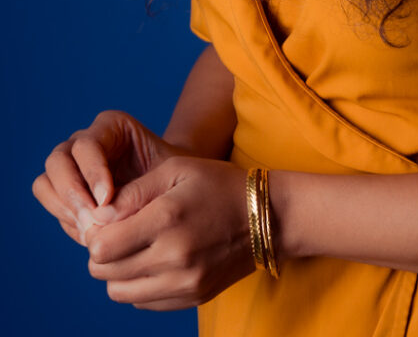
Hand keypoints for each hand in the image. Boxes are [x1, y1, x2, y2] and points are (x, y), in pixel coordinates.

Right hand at [32, 110, 176, 244]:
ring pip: (46, 182)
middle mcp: (84, 142)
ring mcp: (71, 166)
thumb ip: (139, 187)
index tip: (106, 199)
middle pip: (58, 161)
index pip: (86, 146)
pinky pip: (51, 203)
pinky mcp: (67, 192)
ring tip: (90, 230)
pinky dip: (65, 218)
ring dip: (64, 208)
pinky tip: (88, 233)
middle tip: (93, 218)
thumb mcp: (167, 173)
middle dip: (72, 192)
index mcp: (110, 126)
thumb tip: (106, 213)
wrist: (174, 186)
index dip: (92, 173)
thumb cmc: (174, 176)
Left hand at [85, 157, 252, 309]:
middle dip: (103, 252)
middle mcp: (174, 256)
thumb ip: (133, 191)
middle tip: (118, 233)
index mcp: (167, 218)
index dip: (95, 233)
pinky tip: (155, 261)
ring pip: (119, 292)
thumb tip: (97, 217)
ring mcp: (184, 282)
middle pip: (104, 272)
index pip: (101, 247)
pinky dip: (139, 284)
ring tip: (135, 248)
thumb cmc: (218, 184)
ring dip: (117, 272)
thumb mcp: (176, 168)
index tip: (107, 220)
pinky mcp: (192, 298)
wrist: (269, 216)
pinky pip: (143, 302)